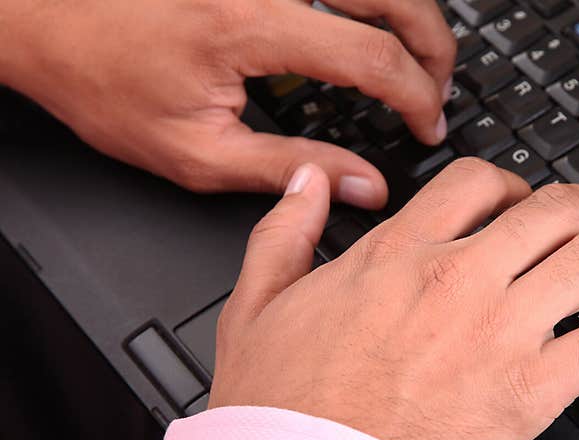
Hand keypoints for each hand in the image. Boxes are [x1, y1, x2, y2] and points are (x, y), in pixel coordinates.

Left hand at [0, 0, 454, 206]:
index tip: (429, 128)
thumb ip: (289, 170)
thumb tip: (363, 186)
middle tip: (439, 92)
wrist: (42, 20)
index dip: (417, 98)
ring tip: (418, 58)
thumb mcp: (196, 154)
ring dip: (411, 11)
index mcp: (251, 26)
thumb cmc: (104, 82)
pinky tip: (373, 21)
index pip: (372, 57)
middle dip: (435, 46)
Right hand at [209, 160, 578, 439]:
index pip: (477, 184)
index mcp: (398, 255)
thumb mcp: (258, 303)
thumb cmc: (284, 409)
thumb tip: (304, 182)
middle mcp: (459, 279)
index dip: (514, 182)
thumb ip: (283, 232)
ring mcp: (500, 331)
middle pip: (557, 211)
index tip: (531, 196)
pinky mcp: (529, 390)